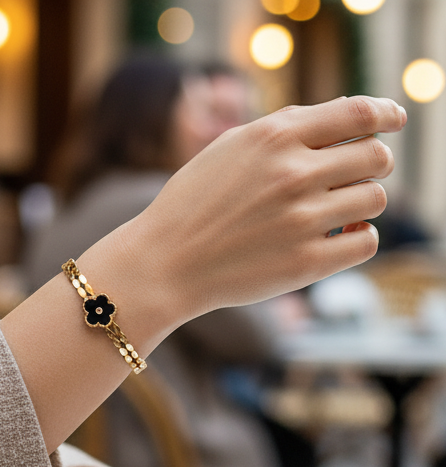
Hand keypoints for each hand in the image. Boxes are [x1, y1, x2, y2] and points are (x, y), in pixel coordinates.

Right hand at [99, 95, 405, 325]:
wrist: (163, 263)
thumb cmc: (194, 204)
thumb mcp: (229, 148)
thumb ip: (286, 129)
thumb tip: (350, 116)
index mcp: (273, 137)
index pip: (358, 112)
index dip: (386, 113)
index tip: (394, 119)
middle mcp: (292, 174)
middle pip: (376, 156)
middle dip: (371, 163)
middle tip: (351, 176)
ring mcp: (301, 220)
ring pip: (375, 199)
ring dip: (360, 202)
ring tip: (332, 211)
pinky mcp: (306, 263)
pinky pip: (366, 242)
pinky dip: (356, 238)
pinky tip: (333, 237)